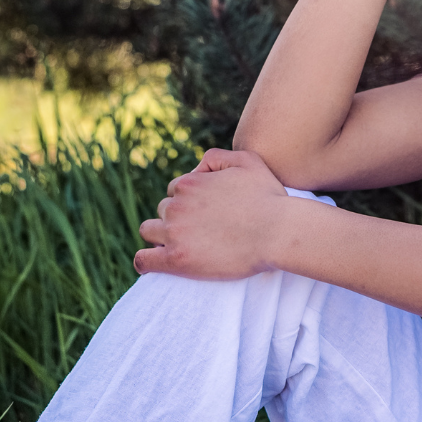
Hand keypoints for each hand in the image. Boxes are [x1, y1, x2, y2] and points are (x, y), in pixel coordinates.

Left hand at [134, 149, 290, 279]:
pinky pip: (144, 260)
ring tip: (177, 246)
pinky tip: (151, 264)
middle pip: (163, 210)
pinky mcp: (176, 259)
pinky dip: (144, 261)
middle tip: (197, 231)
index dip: (188, 202)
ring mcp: (174, 233)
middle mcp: (177, 206)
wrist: (278, 232)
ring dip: (159, 236)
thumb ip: (217, 157)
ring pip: (149, 231)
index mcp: (190, 183)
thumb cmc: (268, 198)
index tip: (202, 214)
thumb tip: (196, 167)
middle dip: (176, 218)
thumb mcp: (247, 161)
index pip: (176, 191)